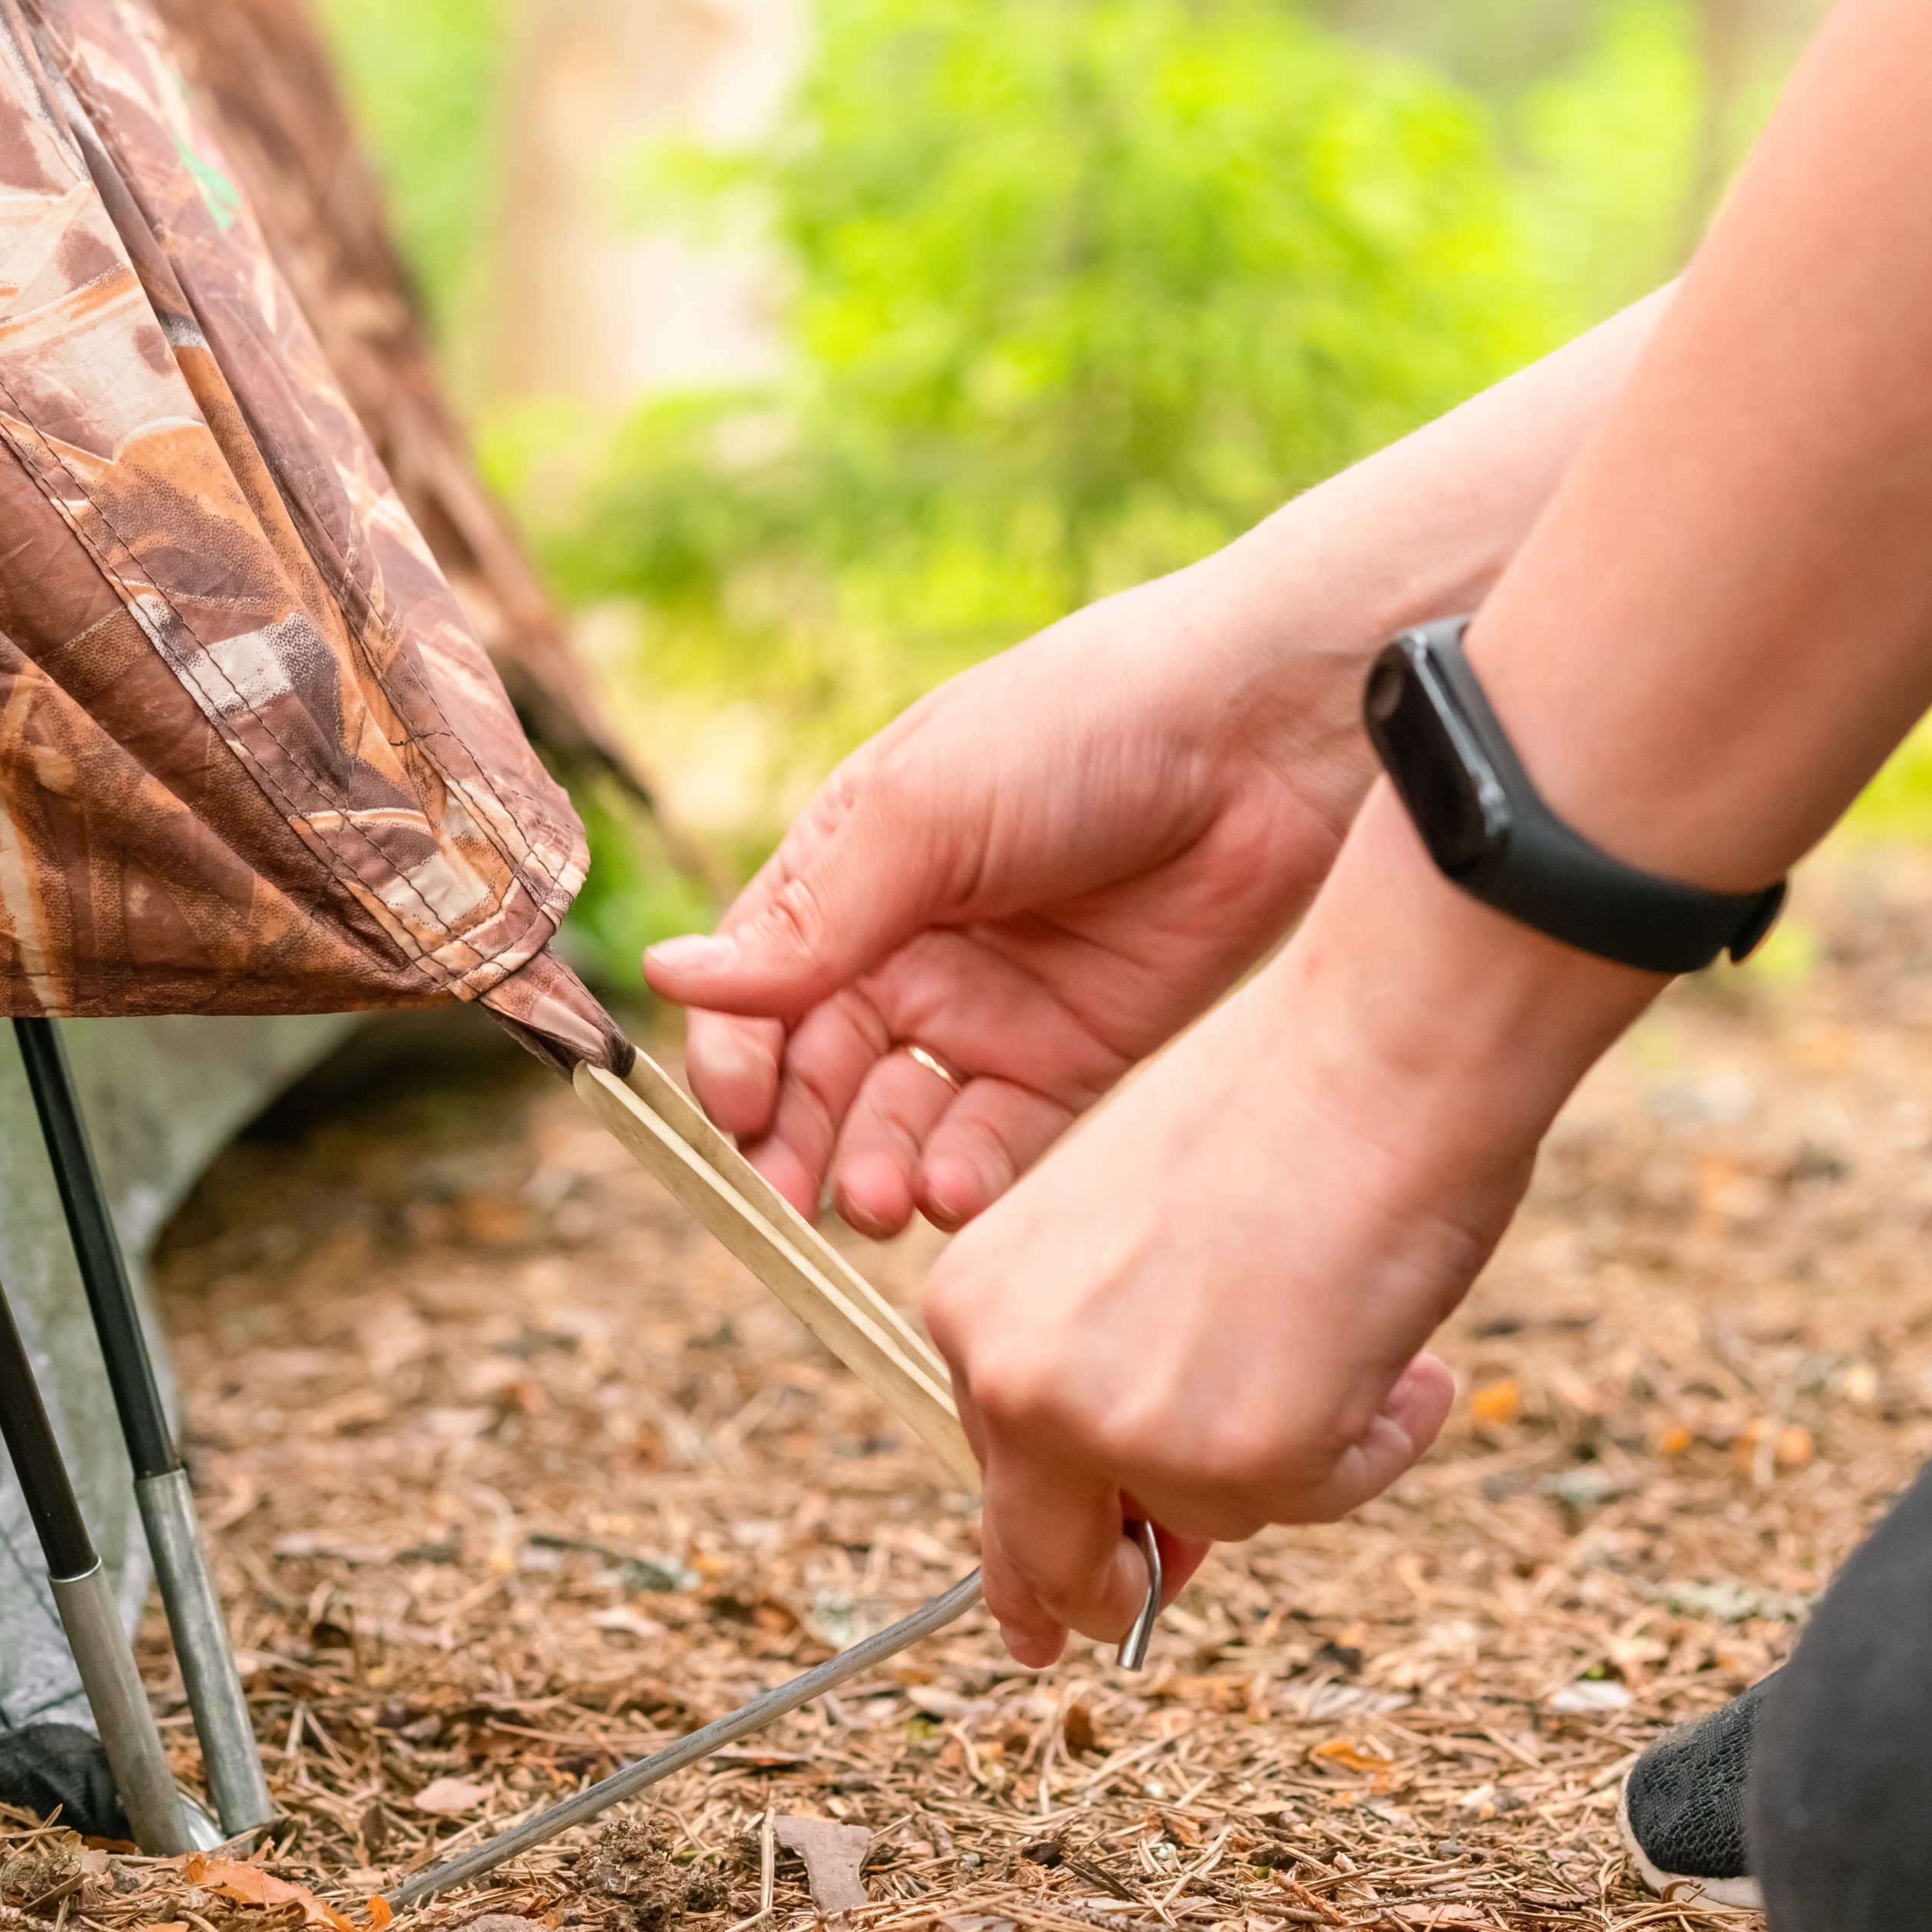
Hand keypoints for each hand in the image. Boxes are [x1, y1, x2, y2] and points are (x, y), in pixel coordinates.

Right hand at [642, 563, 1369, 1232]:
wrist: (1262, 733)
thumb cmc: (1078, 727)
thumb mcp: (922, 813)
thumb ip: (810, 920)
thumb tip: (669, 979)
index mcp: (847, 870)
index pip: (755, 986)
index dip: (734, 1055)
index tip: (736, 1113)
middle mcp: (906, 947)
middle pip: (817, 1071)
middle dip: (794, 1142)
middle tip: (786, 1202)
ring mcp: (991, 1006)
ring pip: (898, 1120)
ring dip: (872, 1169)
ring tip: (877, 1204)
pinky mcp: (1077, 1054)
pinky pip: (999, 1139)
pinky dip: (963, 1176)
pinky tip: (946, 1194)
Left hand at [923, 800, 1660, 1660]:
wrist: (1374, 1051)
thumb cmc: (1273, 1108)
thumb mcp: (1125, 1241)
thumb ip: (1105, 1361)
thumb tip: (1147, 1520)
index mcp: (971, 1307)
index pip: (991, 1461)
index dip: (1041, 1541)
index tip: (1043, 1616)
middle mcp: (1016, 1381)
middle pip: (1049, 1555)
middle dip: (1103, 1596)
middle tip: (1129, 1620)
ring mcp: (1121, 1432)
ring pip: (1212, 1518)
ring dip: (1293, 1453)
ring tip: (1345, 1326)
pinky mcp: (1236, 1464)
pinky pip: (1320, 1499)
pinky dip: (1378, 1441)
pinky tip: (1401, 1352)